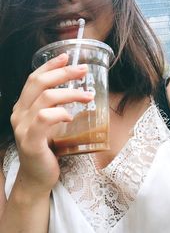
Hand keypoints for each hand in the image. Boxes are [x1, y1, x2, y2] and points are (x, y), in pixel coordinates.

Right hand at [11, 53, 92, 193]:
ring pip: (46, 98)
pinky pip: (45, 119)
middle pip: (39, 83)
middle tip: (83, 71)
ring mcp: (22, 127)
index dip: (49, 65)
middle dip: (63, 73)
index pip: (34, 79)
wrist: (37, 177)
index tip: (66, 56)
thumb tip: (75, 91)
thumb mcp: (49, 124)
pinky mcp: (30, 141)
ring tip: (88, 96)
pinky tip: (71, 117)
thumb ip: (54, 108)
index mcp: (23, 107)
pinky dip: (61, 113)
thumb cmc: (47, 149)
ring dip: (70, 93)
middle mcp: (19, 114)